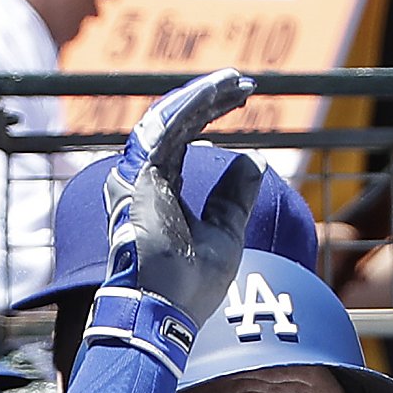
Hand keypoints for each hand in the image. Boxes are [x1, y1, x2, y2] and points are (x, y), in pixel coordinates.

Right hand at [98, 68, 260, 342]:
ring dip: (203, 97)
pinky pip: (165, 129)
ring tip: (235, 82)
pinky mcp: (139, 176)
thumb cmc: (191, 283)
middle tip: (243, 84)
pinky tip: (216, 93)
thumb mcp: (225, 231)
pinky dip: (191, 108)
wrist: (166, 309)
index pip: (184, 139)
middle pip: (177, 124)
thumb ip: (233, 198)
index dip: (211, 115)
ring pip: (169, 120)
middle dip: (210, 100)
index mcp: (161, 190)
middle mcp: (145, 179)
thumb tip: (255, 162)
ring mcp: (137, 176)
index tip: (243, 98)